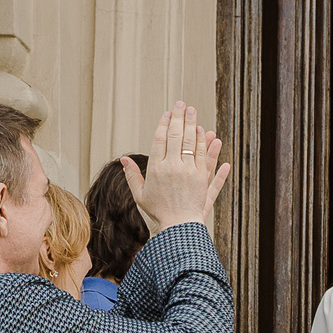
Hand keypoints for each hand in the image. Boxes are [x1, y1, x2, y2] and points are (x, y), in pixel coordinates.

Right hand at [120, 102, 231, 232]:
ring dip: (194, 125)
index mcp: (157, 168)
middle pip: (177, 135)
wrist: (179, 227)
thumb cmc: (158, 212)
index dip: (164, 123)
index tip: (168, 113)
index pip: (161, 138)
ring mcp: (190, 172)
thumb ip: (132, 175)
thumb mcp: (140, 194)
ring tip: (194, 113)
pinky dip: (206, 144)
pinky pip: (205, 157)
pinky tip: (208, 135)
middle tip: (182, 104)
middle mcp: (174, 167)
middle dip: (180, 117)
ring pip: (193, 143)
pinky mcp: (203, 179)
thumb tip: (124, 159)